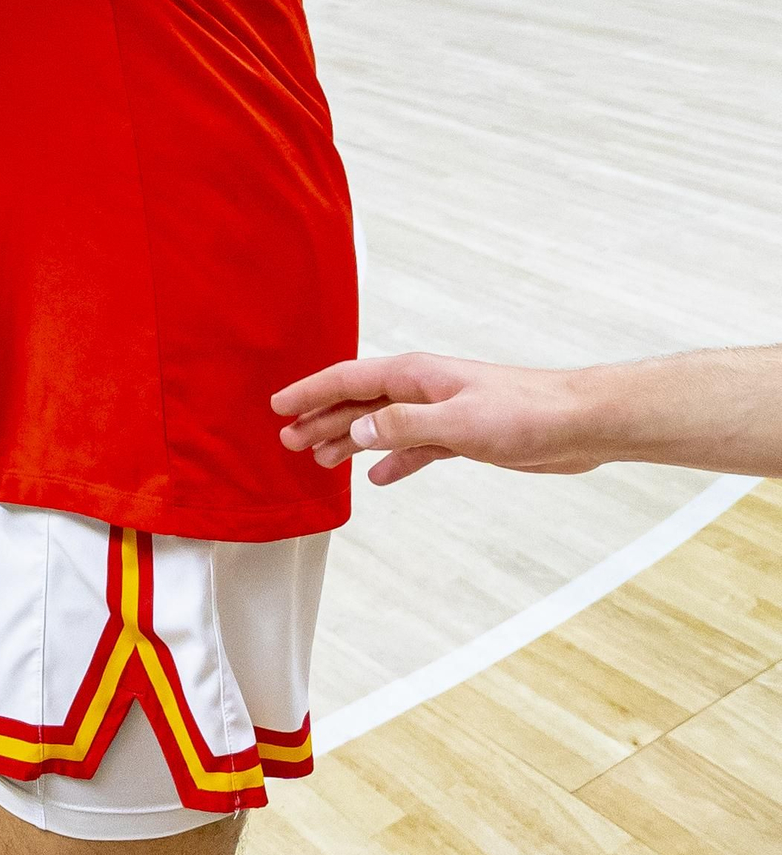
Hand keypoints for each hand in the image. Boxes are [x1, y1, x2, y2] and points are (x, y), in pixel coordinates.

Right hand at [271, 353, 600, 485]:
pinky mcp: (461, 436)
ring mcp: (440, 413)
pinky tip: (377, 478)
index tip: (279, 406)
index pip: (348, 379)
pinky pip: (413, 448)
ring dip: (348, 441)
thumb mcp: (459, 422)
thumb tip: (355, 432)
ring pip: (380, 426)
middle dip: (320, 419)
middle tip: (288, 441)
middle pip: (357, 403)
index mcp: (414, 376)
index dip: (311, 393)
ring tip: (318, 459)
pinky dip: (392, 461)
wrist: (577, 424)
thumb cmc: (524, 413)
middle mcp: (421, 390)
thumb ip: (404, 426)